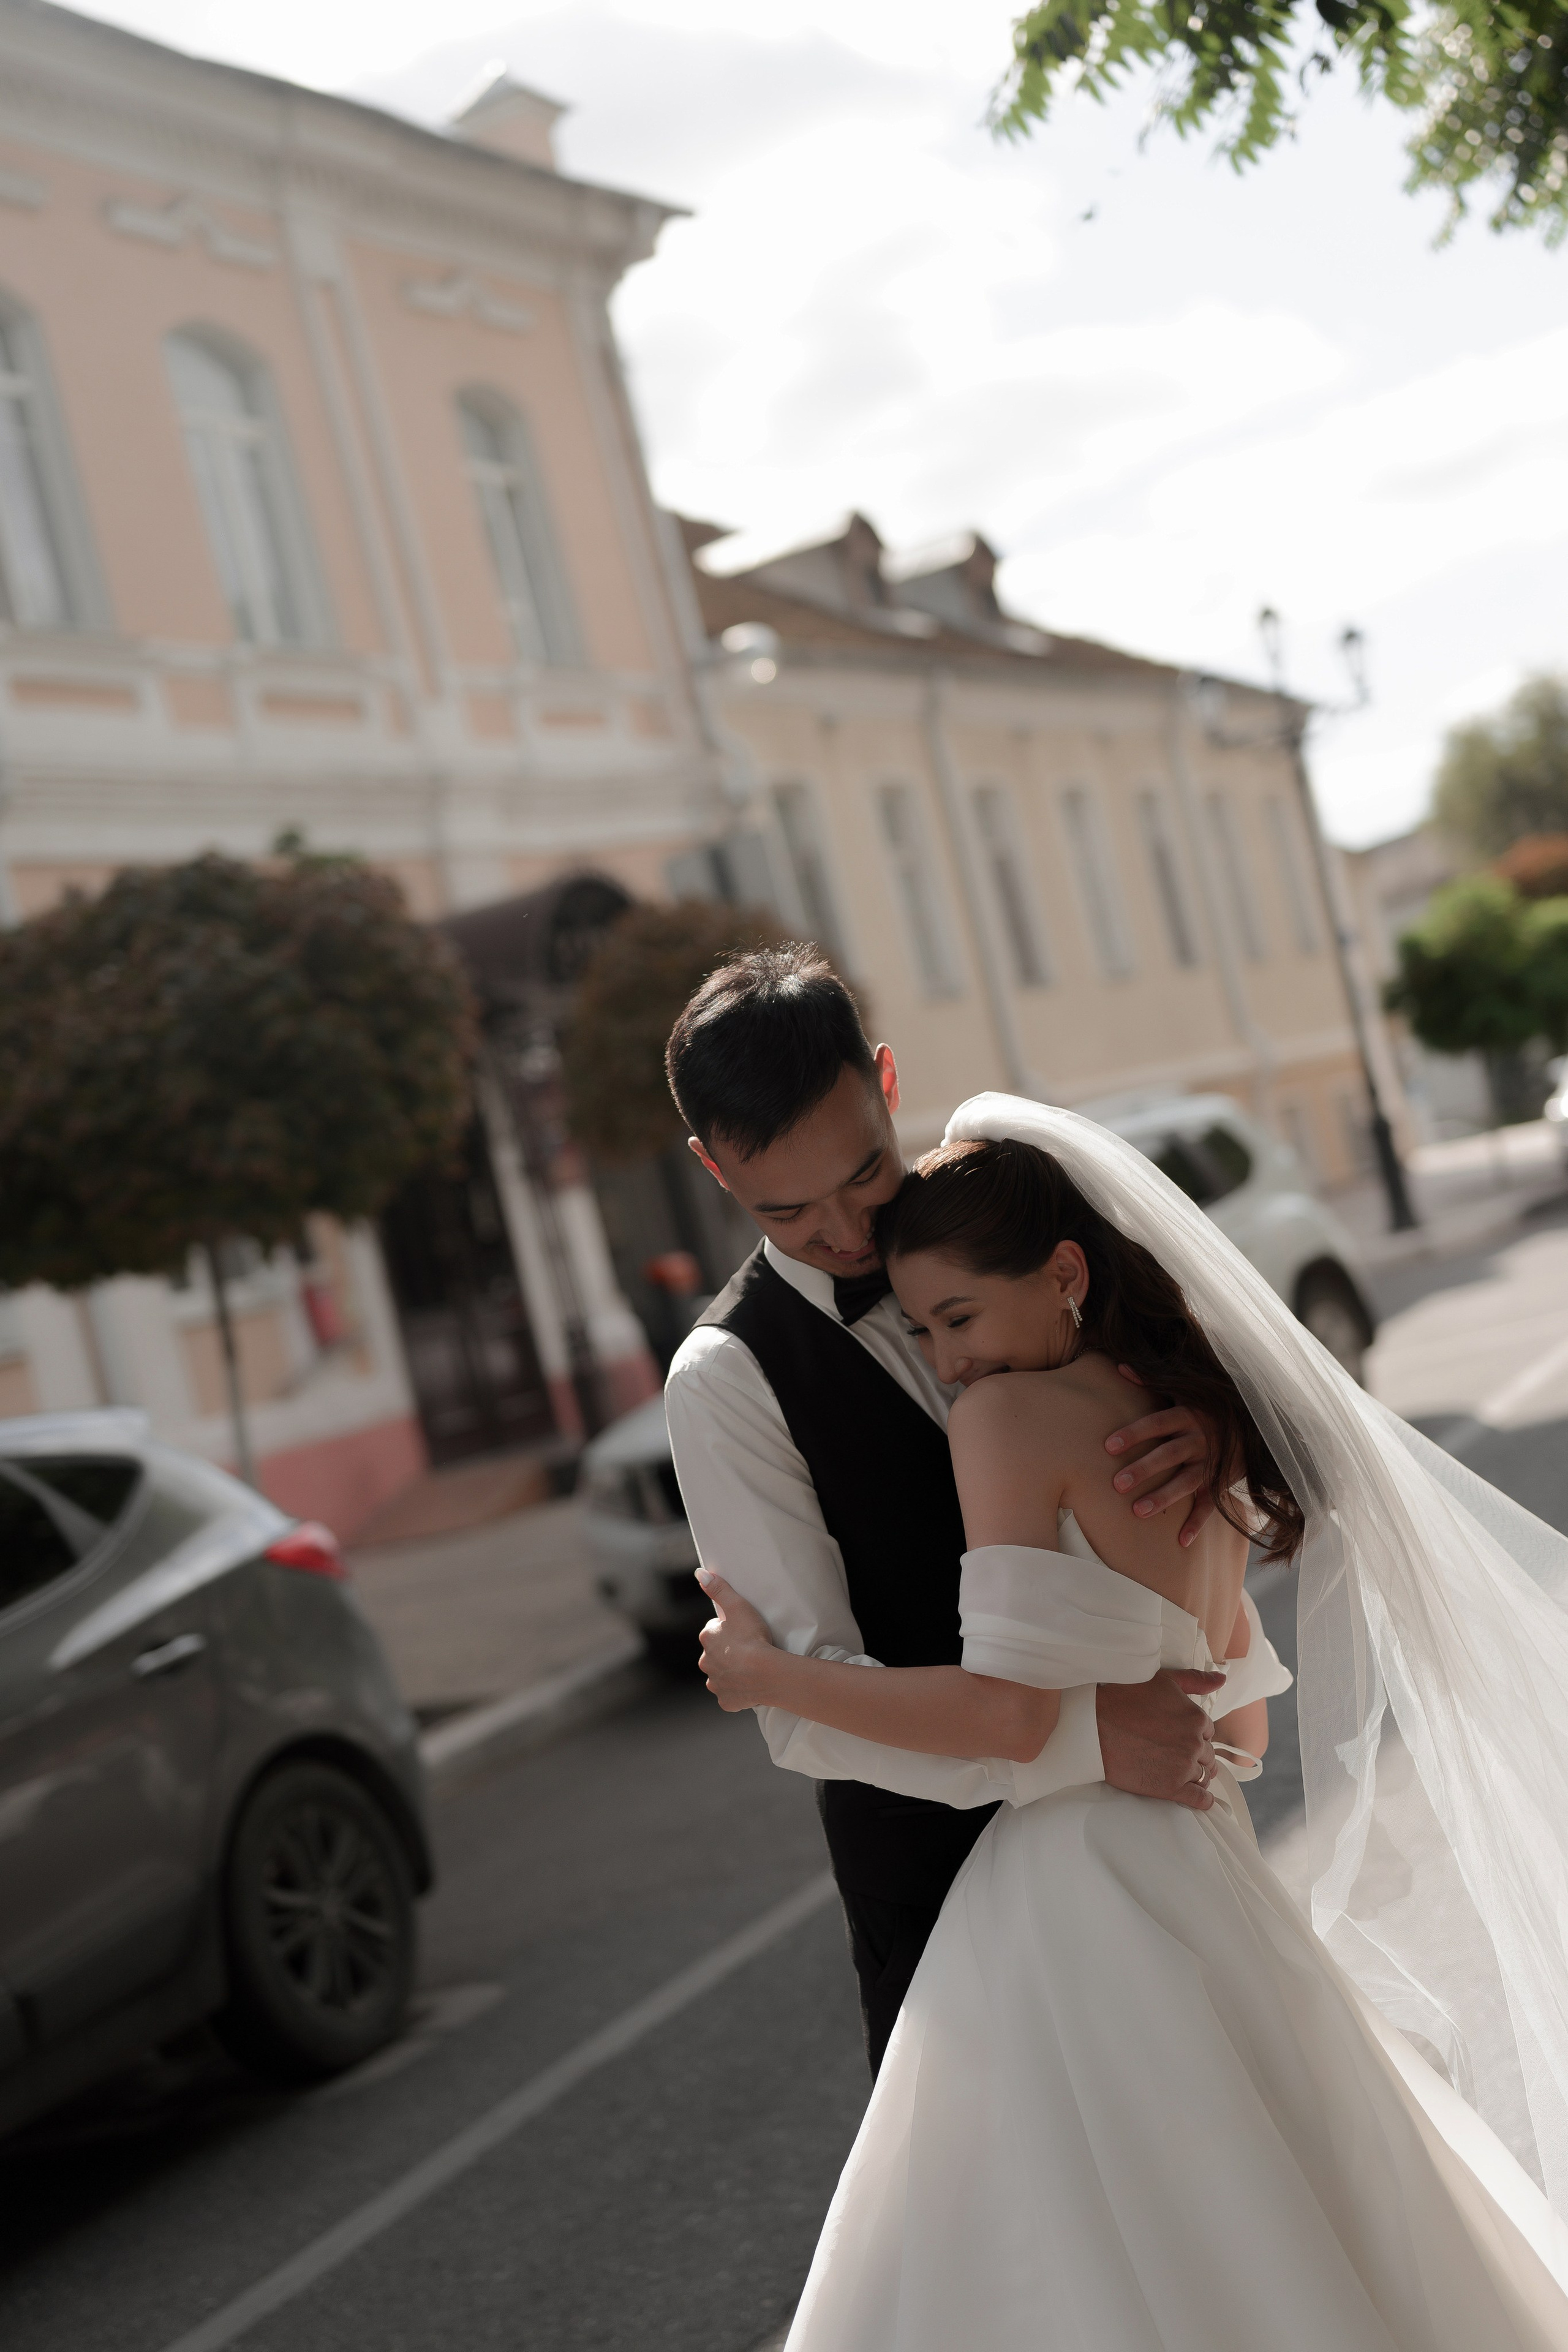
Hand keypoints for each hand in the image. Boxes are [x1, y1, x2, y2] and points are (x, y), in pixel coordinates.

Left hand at [695, 1568, 777, 1711]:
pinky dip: (737, 1691)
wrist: (766, 1672)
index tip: (743, 1631)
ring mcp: (715, 1683)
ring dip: (731, 1672)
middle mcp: (705, 1661)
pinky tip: (749, 1685)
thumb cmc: (753, 1637)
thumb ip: (719, 1589)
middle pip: (716, 1654)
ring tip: (750, 1667)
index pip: (715, 1630)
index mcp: (707, 1638)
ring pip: (721, 1675)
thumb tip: (699, 1573)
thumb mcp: (738, 1606)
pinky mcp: (726, 1700)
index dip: (730, 1629)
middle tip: (748, 1649)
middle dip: (728, 1652)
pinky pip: (730, 1695)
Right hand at [1096, 1670, 1224, 1808]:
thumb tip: (1221, 1679)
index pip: (1208, 1732)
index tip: (1180, 1736)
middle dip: (1196, 1754)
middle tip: (1178, 1754)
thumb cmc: (1124, 1698)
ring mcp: (1184, 1767)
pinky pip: (1200, 1799)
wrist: (1093, 1726)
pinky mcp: (1171, 1788)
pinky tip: (1200, 1798)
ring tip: (1184, 1773)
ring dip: (1198, 1774)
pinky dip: (1204, 1800)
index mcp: (1195, 1717)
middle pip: (1207, 1755)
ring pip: (1204, 1775)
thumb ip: (1195, 1680)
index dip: (1195, 1734)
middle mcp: (1194, 1743)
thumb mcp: (1163, 1680)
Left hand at [1105, 1369, 1216, 1548]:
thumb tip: (1120, 1366)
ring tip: (1138, 1512)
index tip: (1108, 1446)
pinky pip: (1210, 1505)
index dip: (1134, 1433)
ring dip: (1164, 1497)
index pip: (1157, 1423)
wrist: (1258, 1423)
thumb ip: (1151, 1381)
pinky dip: (1197, 1523)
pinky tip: (1181, 1541)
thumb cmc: (1210, 1405)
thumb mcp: (1185, 1390)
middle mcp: (1199, 1439)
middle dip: (1143, 1469)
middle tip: (1117, 1484)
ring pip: (1186, 1482)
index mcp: (1188, 1415)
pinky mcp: (1221, 1481)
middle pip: (1168, 1455)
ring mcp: (1211, 1463)